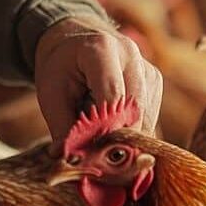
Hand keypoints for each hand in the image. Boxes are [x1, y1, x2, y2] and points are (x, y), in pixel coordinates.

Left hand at [34, 17, 162, 155]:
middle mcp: (131, 55)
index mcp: (102, 49)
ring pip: (145, 119)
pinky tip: (111, 127)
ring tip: (97, 134)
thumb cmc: (60, 68)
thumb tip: (72, 161)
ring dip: (124, 136)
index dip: (103, 130)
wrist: (74, 44)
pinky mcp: (155, 82)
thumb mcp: (50, 94)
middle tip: (93, 156)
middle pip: (134, 111)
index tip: (89, 153)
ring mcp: (147, 69)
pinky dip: (131, 131)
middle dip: (115, 139)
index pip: (113, 97)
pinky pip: (149, 118)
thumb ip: (62, 128)